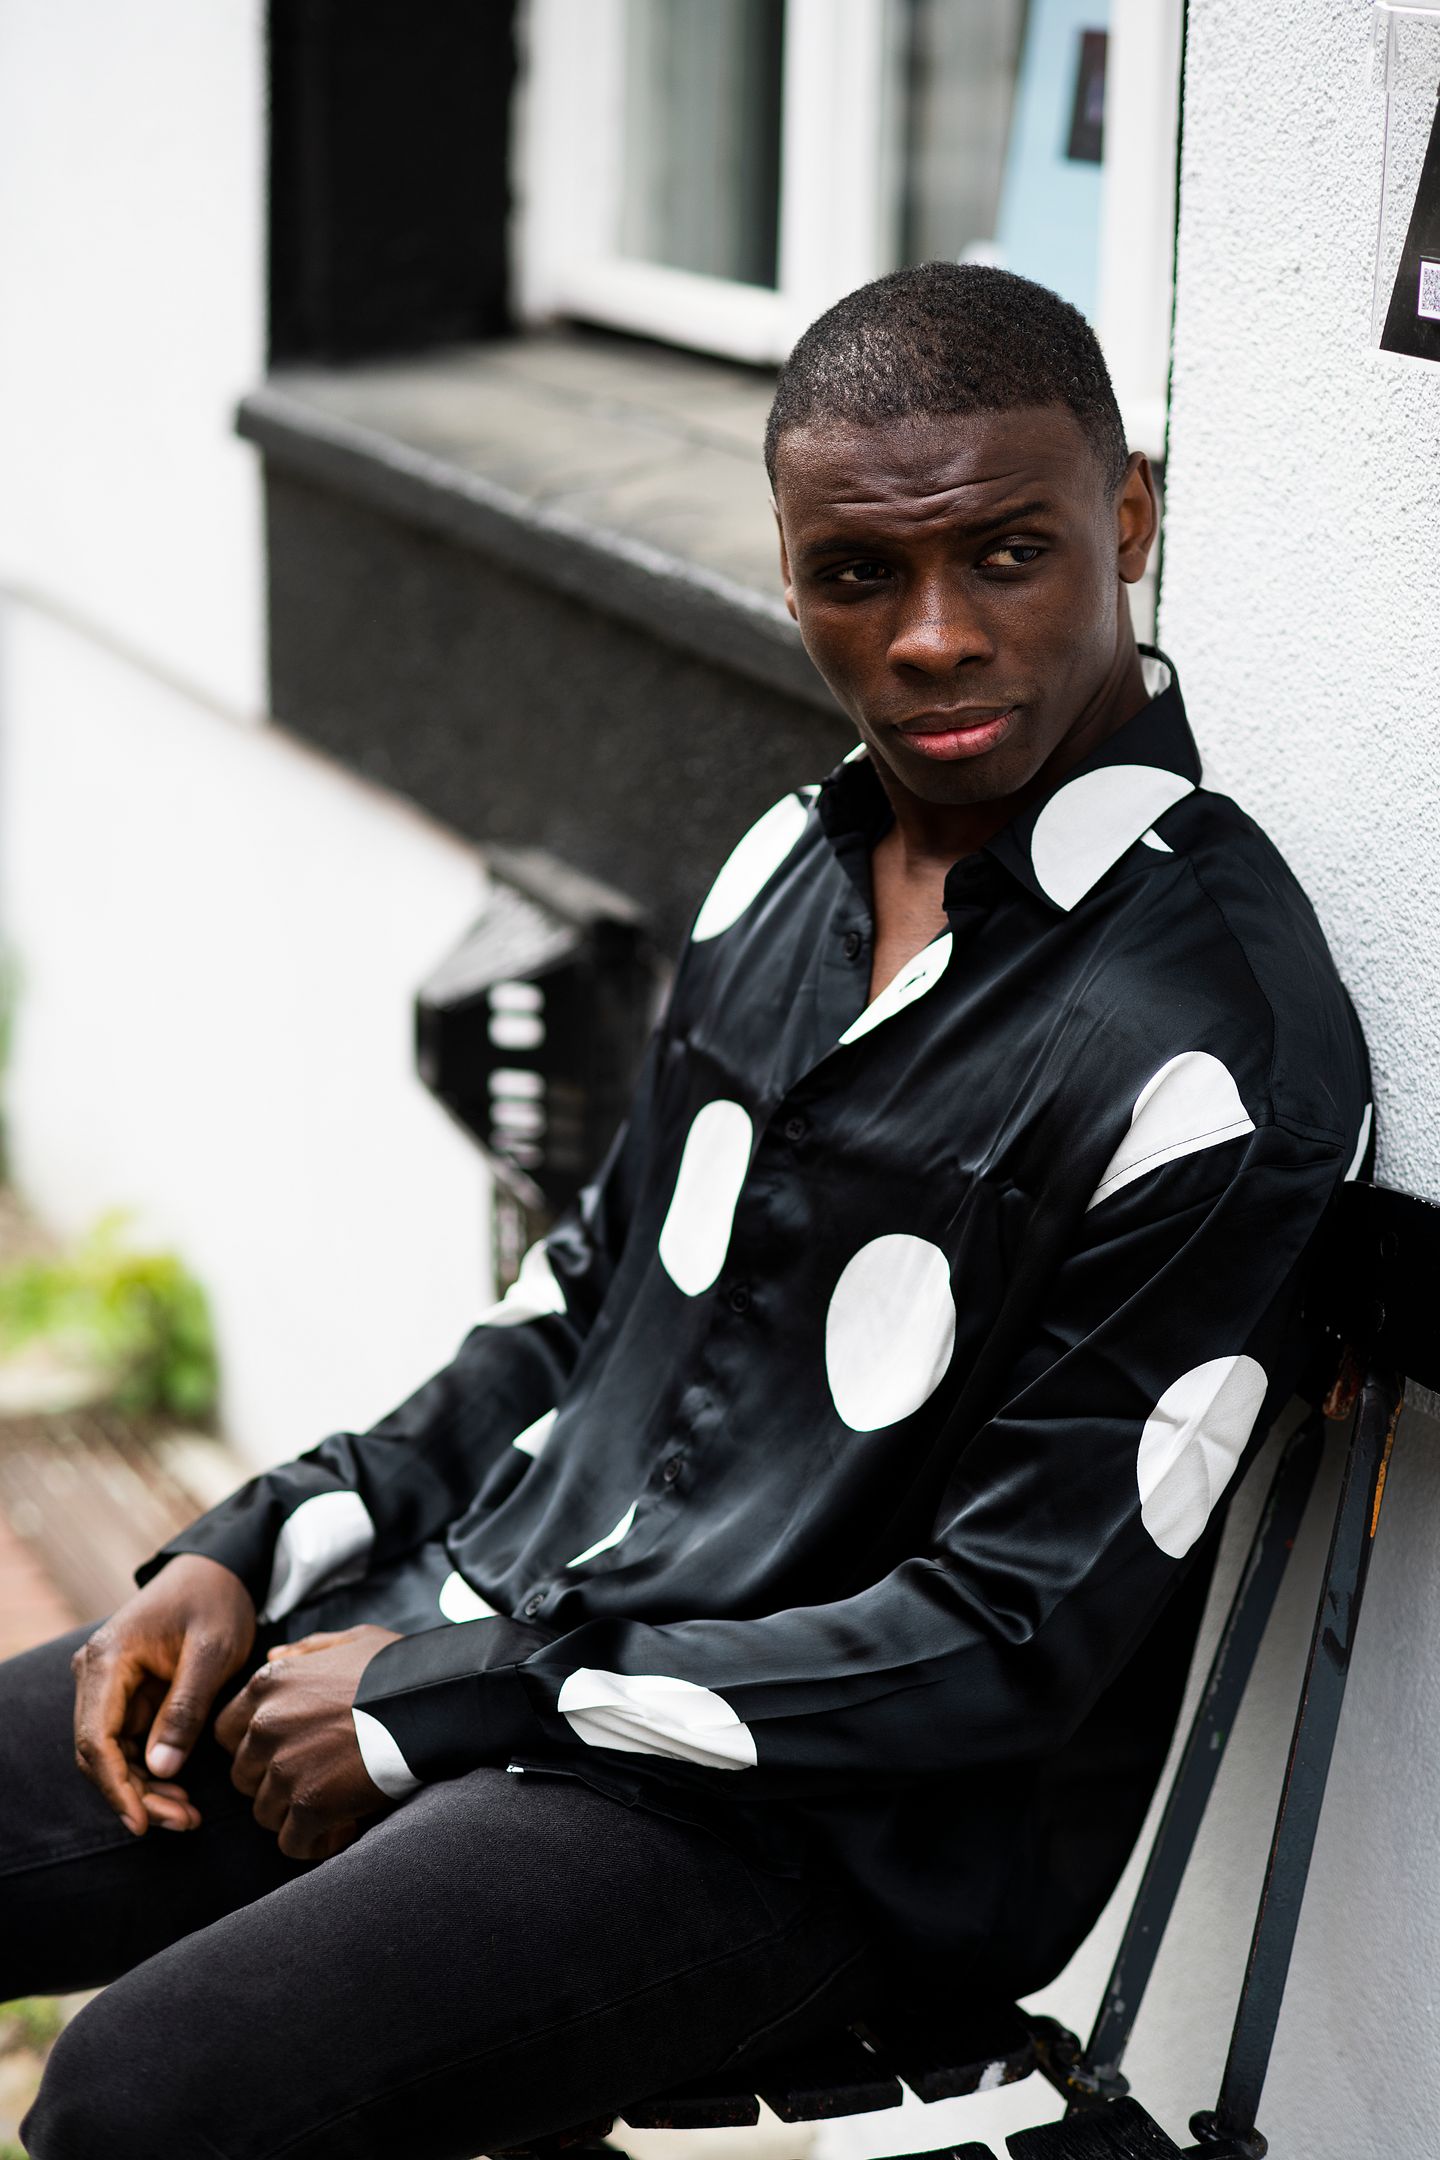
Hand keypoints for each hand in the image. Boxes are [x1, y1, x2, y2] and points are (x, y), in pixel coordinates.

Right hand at [71, 1552, 256, 1836]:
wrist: (216, 1572)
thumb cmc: (216, 1602)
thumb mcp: (212, 1652)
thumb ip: (186, 1709)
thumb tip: (159, 1769)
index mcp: (108, 1659)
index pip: (96, 1738)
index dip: (116, 1787)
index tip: (143, 1822)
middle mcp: (95, 1674)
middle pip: (99, 1753)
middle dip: (136, 1795)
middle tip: (183, 1821)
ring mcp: (107, 1686)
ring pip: (112, 1755)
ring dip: (144, 1789)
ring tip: (187, 1815)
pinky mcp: (124, 1695)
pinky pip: (127, 1743)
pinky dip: (149, 1771)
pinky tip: (180, 1793)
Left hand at [213, 1625, 401, 1859]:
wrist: (435, 1700)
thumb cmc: (399, 1668)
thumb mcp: (351, 1641)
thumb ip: (305, 1651)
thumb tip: (272, 1656)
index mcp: (269, 1685)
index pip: (227, 1731)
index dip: (256, 1747)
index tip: (289, 1751)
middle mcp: (266, 1725)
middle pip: (244, 1776)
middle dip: (274, 1783)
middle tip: (317, 1779)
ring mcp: (285, 1767)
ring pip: (266, 1812)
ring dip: (296, 1814)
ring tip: (335, 1806)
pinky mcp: (309, 1804)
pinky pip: (292, 1842)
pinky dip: (316, 1842)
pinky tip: (345, 1827)